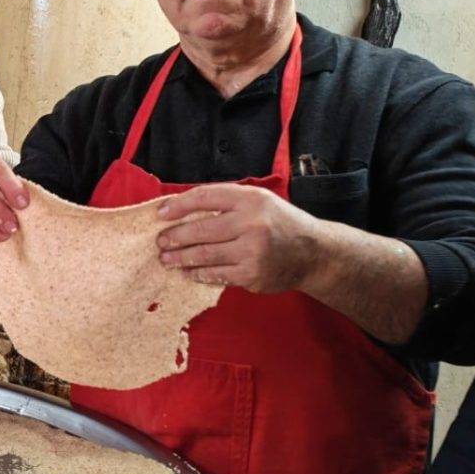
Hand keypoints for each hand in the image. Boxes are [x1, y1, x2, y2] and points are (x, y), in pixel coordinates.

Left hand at [156, 184, 321, 292]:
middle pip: (200, 230)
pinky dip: (199, 274)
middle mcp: (252, 224)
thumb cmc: (279, 223)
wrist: (314, 253)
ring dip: (181, 258)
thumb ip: (226, 202)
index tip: (161, 213)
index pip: (205, 198)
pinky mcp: (252, 275)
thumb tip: (181, 206)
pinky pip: (217, 275)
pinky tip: (189, 271)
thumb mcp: (258, 201)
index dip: (178, 205)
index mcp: (250, 200)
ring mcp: (252, 252)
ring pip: (204, 256)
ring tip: (166, 258)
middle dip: (175, 236)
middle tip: (160, 241)